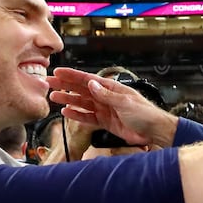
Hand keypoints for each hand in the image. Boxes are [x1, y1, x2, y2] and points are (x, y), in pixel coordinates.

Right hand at [48, 68, 179, 146]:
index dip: (72, 75)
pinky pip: (87, 117)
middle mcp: (106, 97)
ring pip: (82, 103)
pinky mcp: (105, 122)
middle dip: (65, 85)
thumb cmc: (146, 114)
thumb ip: (107, 95)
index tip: (58, 72)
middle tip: (49, 82)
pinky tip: (66, 112)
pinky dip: (77, 115)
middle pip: (81, 89)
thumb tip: (91, 84)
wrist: (154, 131)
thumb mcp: (126, 103)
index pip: (88, 79)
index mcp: (111, 88)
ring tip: (54, 96)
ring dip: (68, 99)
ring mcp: (105, 109)